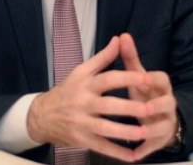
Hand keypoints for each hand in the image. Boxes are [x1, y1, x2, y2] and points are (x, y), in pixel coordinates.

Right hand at [26, 36, 151, 162]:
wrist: (42, 115)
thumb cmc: (67, 91)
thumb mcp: (81, 71)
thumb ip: (103, 57)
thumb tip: (119, 39)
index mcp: (85, 83)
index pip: (108, 79)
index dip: (127, 78)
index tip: (146, 79)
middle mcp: (83, 103)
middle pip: (109, 105)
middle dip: (130, 108)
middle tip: (150, 108)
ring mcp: (82, 123)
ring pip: (106, 129)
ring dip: (125, 132)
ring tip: (144, 133)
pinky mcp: (82, 139)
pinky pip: (102, 147)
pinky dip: (117, 153)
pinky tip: (133, 156)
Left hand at [119, 33, 178, 160]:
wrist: (156, 117)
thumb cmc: (143, 93)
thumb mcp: (137, 76)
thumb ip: (130, 58)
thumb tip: (122, 35)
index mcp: (159, 86)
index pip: (163, 79)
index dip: (154, 79)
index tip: (144, 78)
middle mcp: (166, 103)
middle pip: (168, 102)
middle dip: (158, 105)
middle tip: (146, 107)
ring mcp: (165, 122)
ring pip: (163, 126)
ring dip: (152, 130)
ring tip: (140, 132)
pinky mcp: (160, 139)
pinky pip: (154, 146)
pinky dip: (145, 150)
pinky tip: (134, 155)